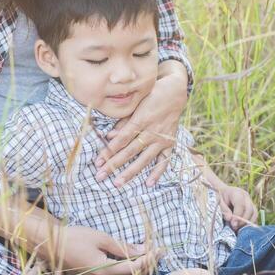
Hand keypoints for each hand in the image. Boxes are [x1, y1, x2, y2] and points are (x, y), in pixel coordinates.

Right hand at [54, 225, 157, 274]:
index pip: (134, 267)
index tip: (161, 250)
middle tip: (158, 253)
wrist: (50, 244)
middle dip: (147, 265)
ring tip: (149, 260)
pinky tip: (131, 272)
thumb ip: (123, 247)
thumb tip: (143, 250)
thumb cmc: (75, 237)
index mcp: (104, 270)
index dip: (149, 259)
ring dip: (137, 272)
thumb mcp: (101, 238)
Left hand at [95, 71, 186, 187]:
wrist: (176, 92)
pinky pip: (164, 160)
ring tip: (118, 183)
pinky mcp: (170, 143)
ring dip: (131, 172)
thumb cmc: (152, 95)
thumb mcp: (136, 103)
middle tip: (100, 176)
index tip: (98, 161)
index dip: (109, 151)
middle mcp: (152, 131)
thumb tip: (108, 136)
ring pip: (144, 159)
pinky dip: (158, 172)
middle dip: (114, 164)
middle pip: (130, 151)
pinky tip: (149, 183)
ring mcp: (162, 138)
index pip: (122, 139)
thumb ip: (123, 121)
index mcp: (141, 120)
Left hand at [218, 184, 257, 231]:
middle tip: (235, 227)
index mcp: (236, 193)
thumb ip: (224, 209)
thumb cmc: (219, 197)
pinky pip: (254, 217)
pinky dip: (249, 224)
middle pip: (250, 210)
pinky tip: (241, 228)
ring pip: (254, 214)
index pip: (240, 204)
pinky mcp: (252, 208)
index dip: (238, 215)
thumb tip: (230, 218)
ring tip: (238, 228)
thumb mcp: (218, 201)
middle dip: (243, 221)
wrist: (223, 193)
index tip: (233, 224)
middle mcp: (246, 197)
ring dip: (247, 223)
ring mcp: (250, 202)